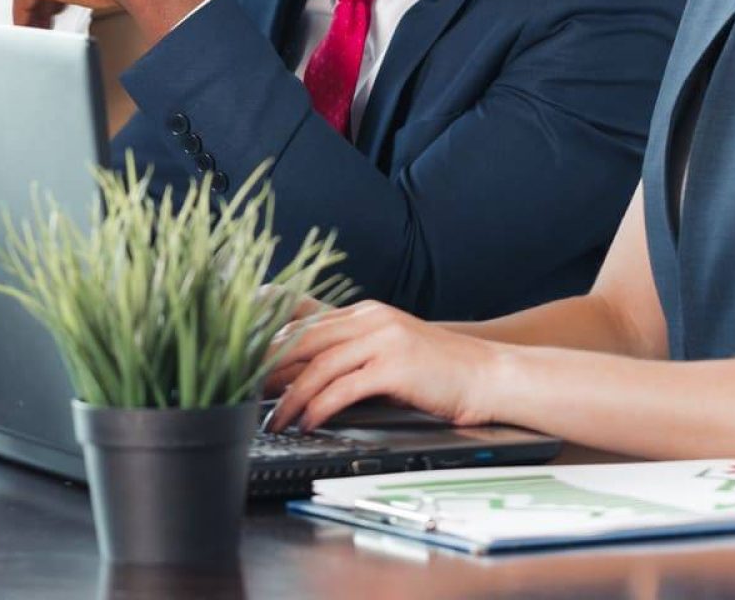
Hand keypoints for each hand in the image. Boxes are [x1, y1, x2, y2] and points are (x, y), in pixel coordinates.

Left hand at [265, 300, 503, 433]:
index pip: (306, 326)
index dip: (273, 349)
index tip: (248, 371)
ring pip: (319, 364)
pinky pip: (345, 386)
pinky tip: (308, 422)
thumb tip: (308, 382)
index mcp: (364, 313)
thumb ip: (354, 358)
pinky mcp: (395, 366)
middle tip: (245, 394)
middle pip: (303, 340)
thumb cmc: (439, 373)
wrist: (489, 375)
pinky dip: (320, 405)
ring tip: (275, 421)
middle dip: (270, 369)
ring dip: (291, 396)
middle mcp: (369, 318)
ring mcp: (382, 339)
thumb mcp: (390, 354)